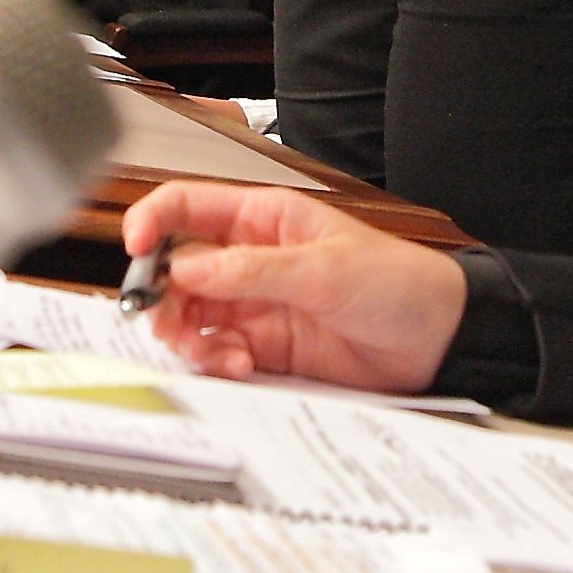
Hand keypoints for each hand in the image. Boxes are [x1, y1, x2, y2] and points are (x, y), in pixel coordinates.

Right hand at [120, 184, 467, 392]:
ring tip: (217, 352)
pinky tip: (239, 364)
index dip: (152, 222)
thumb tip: (188, 267)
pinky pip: (218, 351)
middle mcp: (251, 259)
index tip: (135, 248)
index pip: (187, 207)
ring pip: (190, 315)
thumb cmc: (397, 283)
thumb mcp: (323, 269)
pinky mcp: (266, 346)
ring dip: (189, 335)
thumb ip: (251, 271)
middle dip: (164, 295)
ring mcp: (256, 304)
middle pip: (176, 269)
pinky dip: (216, 361)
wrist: (438, 339)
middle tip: (172, 321)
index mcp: (263, 219)